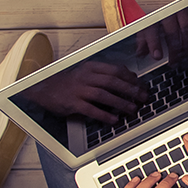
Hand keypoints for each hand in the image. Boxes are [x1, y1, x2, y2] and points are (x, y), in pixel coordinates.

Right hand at [23, 61, 148, 123]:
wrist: (44, 89)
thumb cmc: (68, 82)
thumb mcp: (87, 72)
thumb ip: (105, 74)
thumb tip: (129, 77)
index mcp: (91, 67)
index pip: (116, 70)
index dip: (132, 78)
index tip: (142, 85)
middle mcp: (85, 77)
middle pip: (113, 81)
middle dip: (131, 90)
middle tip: (143, 97)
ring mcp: (79, 90)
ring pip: (104, 95)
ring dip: (121, 102)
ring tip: (132, 109)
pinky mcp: (72, 103)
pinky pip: (91, 110)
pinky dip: (104, 115)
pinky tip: (114, 120)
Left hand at [136, 11, 187, 60]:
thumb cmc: (155, 8)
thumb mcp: (145, 21)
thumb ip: (143, 37)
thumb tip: (141, 53)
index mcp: (153, 11)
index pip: (152, 29)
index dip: (154, 44)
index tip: (157, 56)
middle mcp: (168, 9)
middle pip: (173, 32)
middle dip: (174, 50)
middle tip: (174, 62)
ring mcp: (183, 8)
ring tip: (185, 56)